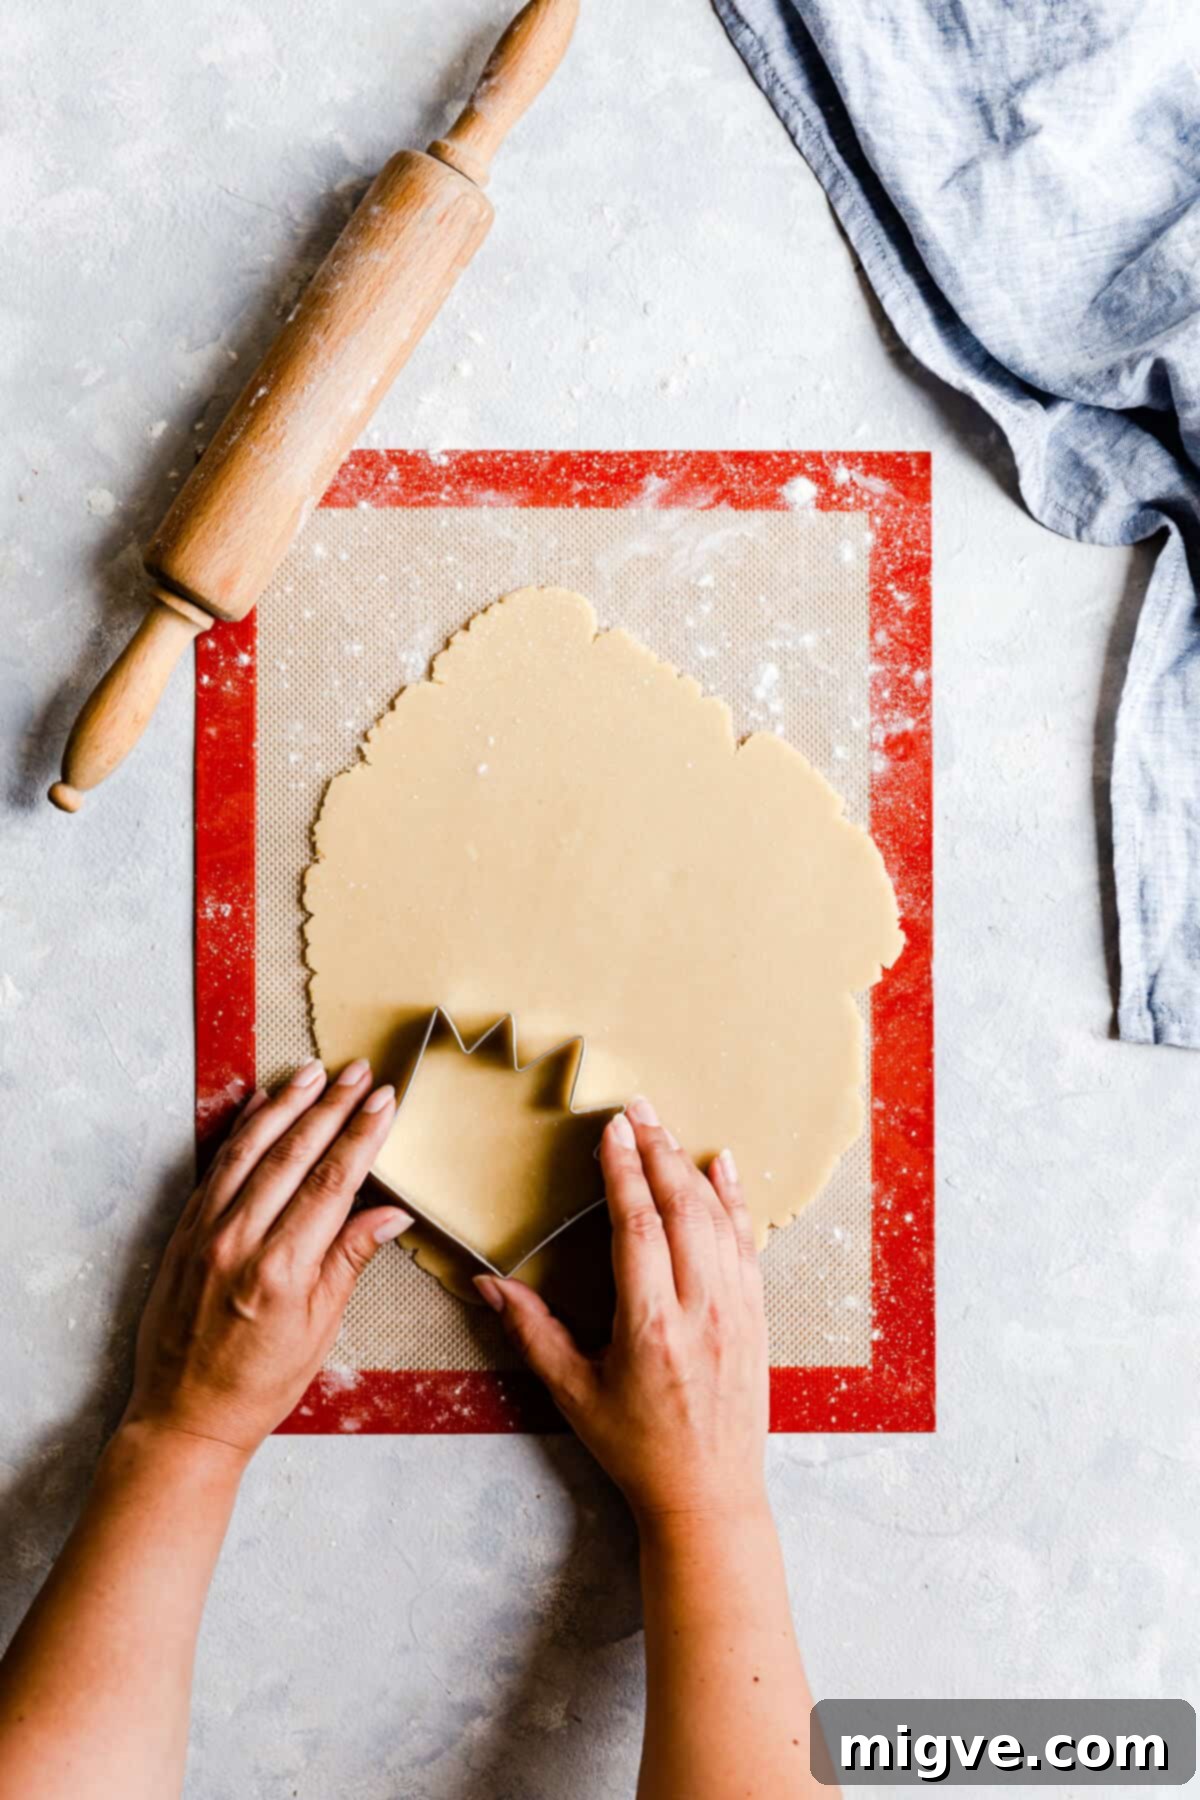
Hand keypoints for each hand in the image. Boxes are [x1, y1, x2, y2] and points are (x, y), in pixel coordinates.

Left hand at [123, 1060, 410, 1457]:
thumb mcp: (319, 1329)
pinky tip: (260, 1104)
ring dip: (285, 1105)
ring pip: (249, 1150)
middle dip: (331, 1106)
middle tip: (359, 1072)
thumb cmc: (258, 1385)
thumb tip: (390, 1212)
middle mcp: (238, 1242)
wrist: (184, 1417)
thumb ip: (349, 1260)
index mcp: (281, 1271)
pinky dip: (240, 1131)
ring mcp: (204, 1233)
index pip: (332, 1182)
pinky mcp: (182, 1233)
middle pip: (293, 1155)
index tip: (384, 1101)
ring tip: (314, 1072)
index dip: (361, 1135)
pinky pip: (215, 1168)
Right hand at [476, 1096, 768, 1527]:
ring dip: (689, 1168)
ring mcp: (736, 1311)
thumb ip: (532, 1332)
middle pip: (681, 1210)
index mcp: (650, 1328)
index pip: (636, 1228)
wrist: (708, 1494)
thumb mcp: (573, 1394)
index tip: (612, 1131)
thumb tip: (487, 1284)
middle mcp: (700, 1311)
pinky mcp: (756, 1316)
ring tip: (663, 1129)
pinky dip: (734, 1200)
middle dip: (657, 1152)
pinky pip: (747, 1243)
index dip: (623, 1173)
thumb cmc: (636, 1447)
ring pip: (717, 1219)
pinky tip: (721, 1168)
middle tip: (635, 1110)